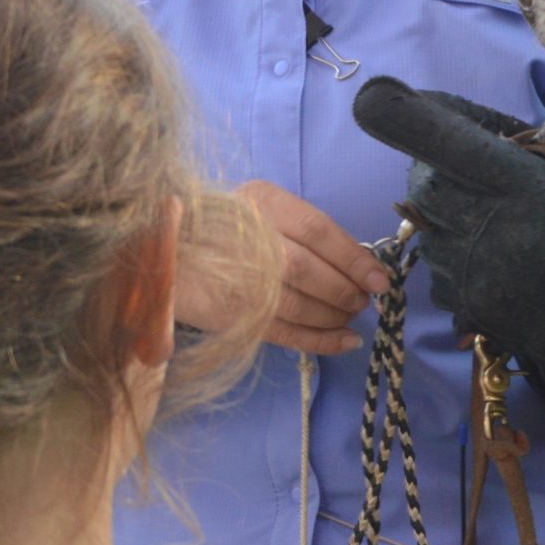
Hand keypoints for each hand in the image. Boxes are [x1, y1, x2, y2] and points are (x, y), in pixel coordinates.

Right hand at [179, 181, 386, 355]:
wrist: (164, 253)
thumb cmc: (225, 228)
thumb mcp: (261, 208)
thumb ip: (302, 231)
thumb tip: (358, 264)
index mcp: (260, 202)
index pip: (317, 230)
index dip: (354, 257)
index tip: (380, 278)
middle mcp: (246, 238)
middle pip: (308, 269)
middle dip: (344, 290)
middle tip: (363, 300)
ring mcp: (235, 280)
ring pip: (297, 305)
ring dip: (333, 315)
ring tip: (350, 316)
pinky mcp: (231, 316)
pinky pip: (284, 334)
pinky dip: (320, 341)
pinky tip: (345, 341)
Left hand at [352, 77, 544, 512]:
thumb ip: (491, 136)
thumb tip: (418, 107)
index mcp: (519, 181)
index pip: (443, 139)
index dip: (402, 116)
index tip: (371, 98)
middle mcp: (493, 226)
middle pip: (421, 183)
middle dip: (436, 174)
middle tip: (473, 178)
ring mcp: (476, 272)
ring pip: (425, 227)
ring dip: (446, 219)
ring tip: (496, 227)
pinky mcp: (466, 306)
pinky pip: (436, 267)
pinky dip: (454, 258)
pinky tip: (496, 261)